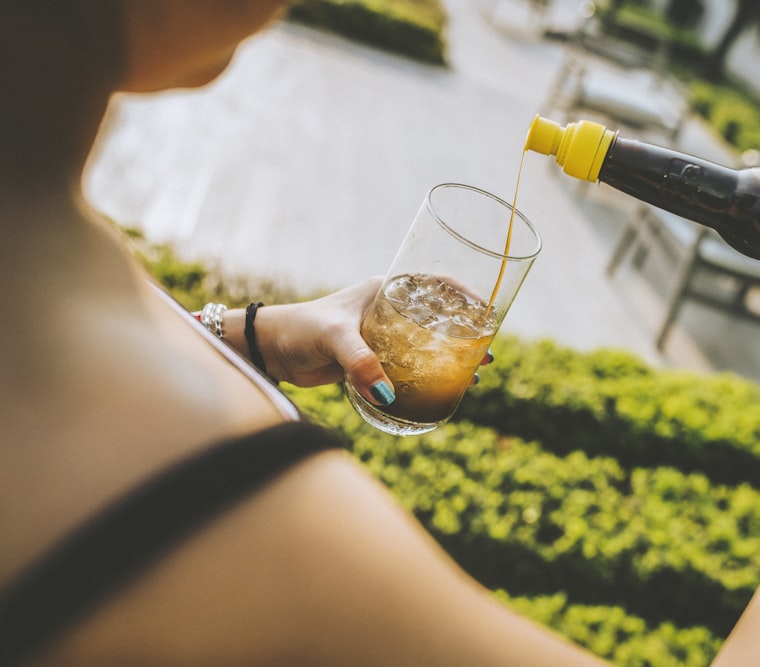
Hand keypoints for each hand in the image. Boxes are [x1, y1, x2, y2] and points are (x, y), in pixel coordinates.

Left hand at [234, 278, 493, 406]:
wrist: (271, 351)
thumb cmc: (299, 330)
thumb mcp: (333, 339)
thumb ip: (359, 363)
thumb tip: (388, 394)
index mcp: (384, 291)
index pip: (435, 283)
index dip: (465, 294)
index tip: (488, 311)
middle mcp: (387, 310)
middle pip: (439, 318)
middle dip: (467, 335)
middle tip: (487, 355)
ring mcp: (382, 335)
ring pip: (428, 344)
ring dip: (452, 359)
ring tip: (475, 376)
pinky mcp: (373, 359)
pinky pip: (410, 366)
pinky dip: (430, 376)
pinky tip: (445, 390)